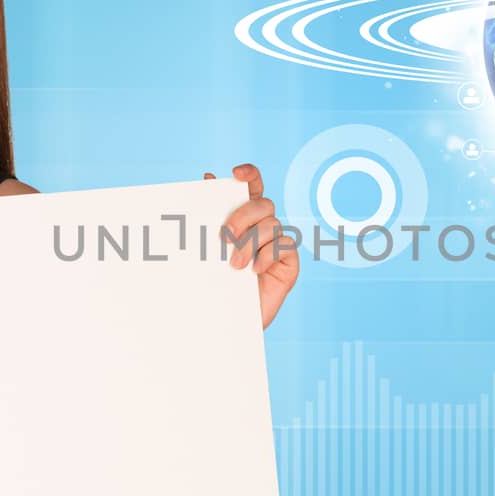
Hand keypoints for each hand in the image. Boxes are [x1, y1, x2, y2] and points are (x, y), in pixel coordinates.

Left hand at [205, 163, 298, 329]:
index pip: (253, 187)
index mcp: (243, 217)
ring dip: (251, 242)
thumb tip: (208, 178)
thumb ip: (209, 216)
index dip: (250, 174)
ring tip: (234, 265)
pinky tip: (254, 270)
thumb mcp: (206, 248)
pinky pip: (285, 246)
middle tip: (224, 236)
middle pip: (263, 204)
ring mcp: (277, 244)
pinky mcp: (288, 263)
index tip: (236, 173)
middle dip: (243, 215)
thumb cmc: (214, 284)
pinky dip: (268, 255)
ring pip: (272, 224)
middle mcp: (263, 227)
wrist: (223, 322)